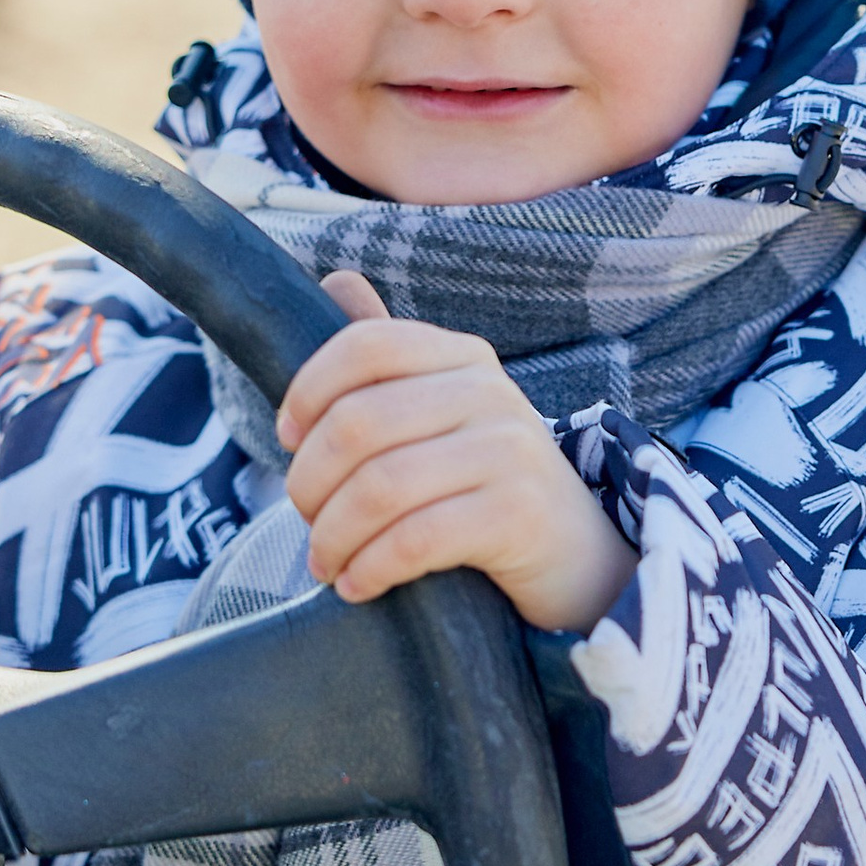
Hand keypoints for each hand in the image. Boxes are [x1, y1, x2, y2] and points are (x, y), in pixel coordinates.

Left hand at [276, 271, 638, 633]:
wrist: (578, 559)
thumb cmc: (485, 486)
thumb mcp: (442, 414)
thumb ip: (389, 361)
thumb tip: (335, 280)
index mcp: (462, 357)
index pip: (366, 345)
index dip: (308, 390)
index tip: (287, 439)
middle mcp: (490, 392)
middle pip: (359, 422)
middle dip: (310, 481)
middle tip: (305, 521)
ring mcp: (511, 451)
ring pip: (381, 486)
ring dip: (333, 535)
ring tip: (325, 563)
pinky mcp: (518, 514)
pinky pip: (416, 538)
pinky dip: (371, 568)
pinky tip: (357, 585)